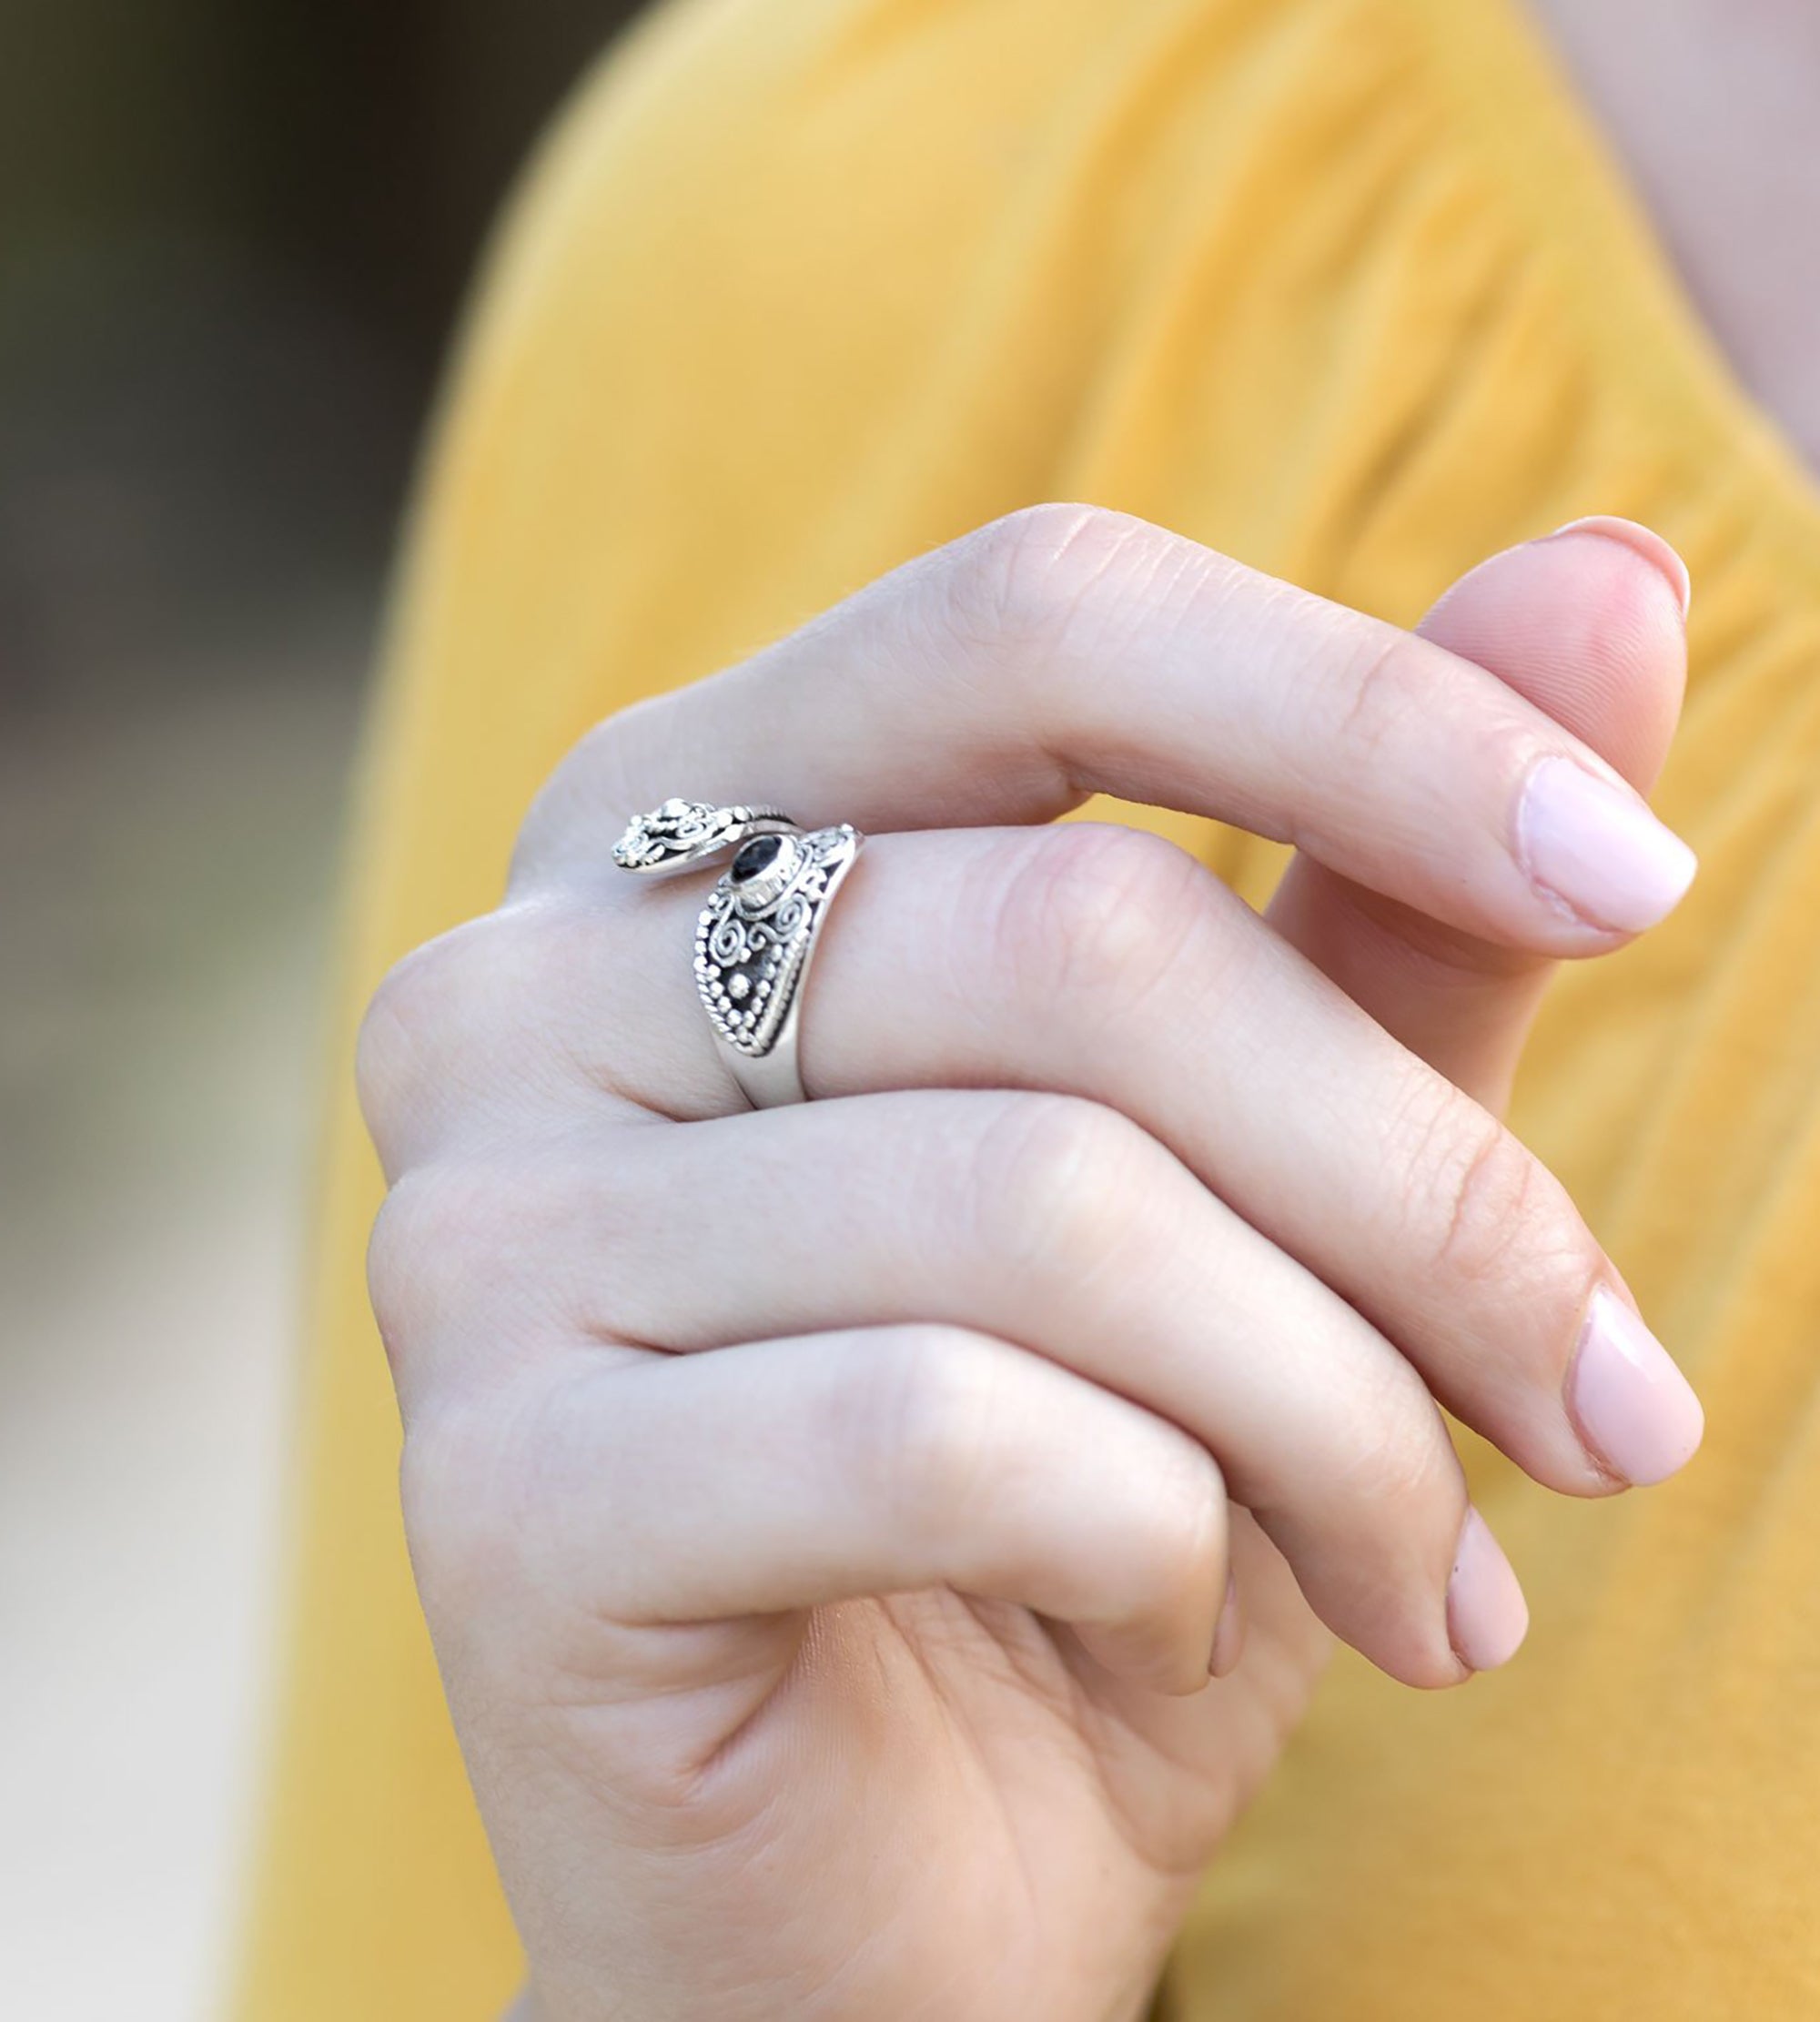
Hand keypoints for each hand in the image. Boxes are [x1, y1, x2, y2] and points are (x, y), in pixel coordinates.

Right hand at [357, 506, 1701, 2020]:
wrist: (872, 1879)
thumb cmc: (1077, 1497)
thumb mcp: (1273, 1182)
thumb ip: (1388, 888)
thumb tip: (1614, 575)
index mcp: (690, 826)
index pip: (1034, 620)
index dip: (1361, 714)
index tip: (1640, 880)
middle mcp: (532, 982)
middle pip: (1085, 943)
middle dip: (1425, 1197)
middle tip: (1599, 1406)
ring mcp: (479, 1232)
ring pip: (1050, 1203)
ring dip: (1334, 1416)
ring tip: (1425, 1569)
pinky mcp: (497, 1488)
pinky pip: (940, 1430)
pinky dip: (1156, 1546)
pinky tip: (1164, 1623)